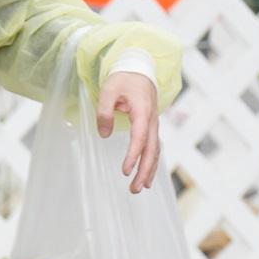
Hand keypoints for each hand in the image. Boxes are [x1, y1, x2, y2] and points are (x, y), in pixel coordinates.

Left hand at [93, 72, 163, 192]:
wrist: (139, 69)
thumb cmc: (123, 79)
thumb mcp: (108, 90)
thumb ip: (104, 111)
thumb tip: (103, 133)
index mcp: (143, 111)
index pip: (140, 138)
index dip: (133, 155)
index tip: (125, 170)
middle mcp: (152, 120)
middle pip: (152, 149)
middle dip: (144, 170)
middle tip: (134, 188)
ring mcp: (154, 124)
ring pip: (155, 151)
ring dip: (149, 170)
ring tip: (140, 188)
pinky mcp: (151, 127)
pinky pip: (154, 147)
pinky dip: (151, 162)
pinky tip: (146, 175)